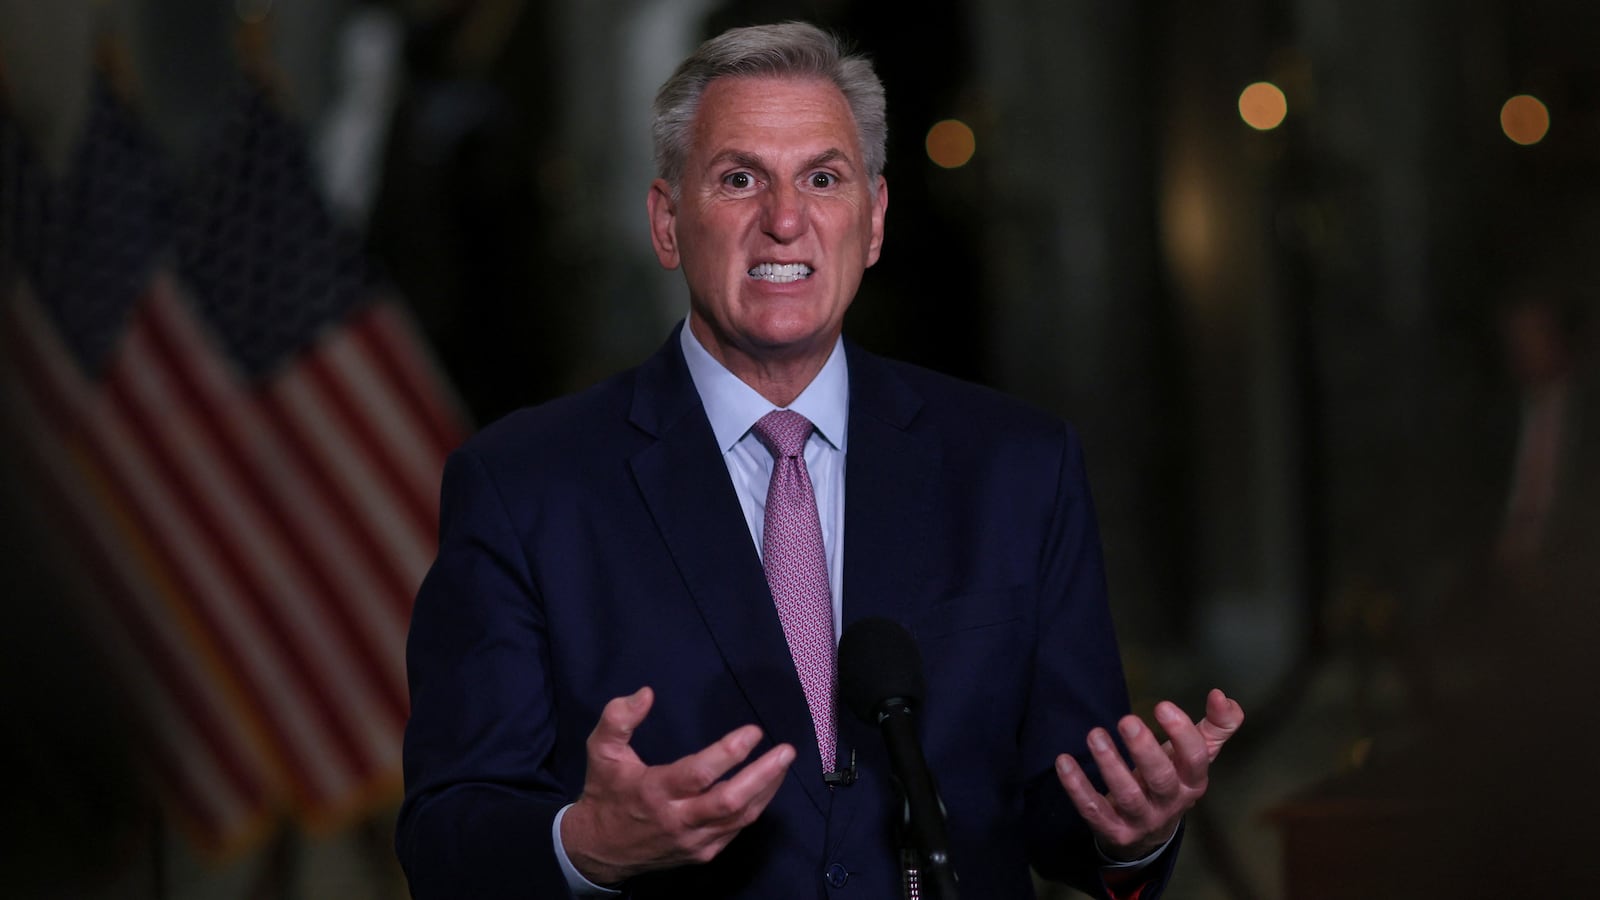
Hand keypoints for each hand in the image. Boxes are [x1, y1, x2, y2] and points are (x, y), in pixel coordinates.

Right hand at [560, 687, 795, 884]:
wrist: (599, 850)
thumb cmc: (605, 794)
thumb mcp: (600, 752)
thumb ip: (618, 719)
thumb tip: (646, 693)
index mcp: (654, 792)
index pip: (699, 774)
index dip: (729, 752)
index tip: (753, 731)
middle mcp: (677, 820)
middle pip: (730, 801)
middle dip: (763, 775)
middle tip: (786, 751)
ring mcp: (693, 840)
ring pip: (740, 818)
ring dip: (766, 789)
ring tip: (783, 763)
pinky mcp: (702, 853)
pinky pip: (736, 830)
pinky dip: (754, 807)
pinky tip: (766, 786)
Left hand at [1054, 688, 1243, 860]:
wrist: (1149, 833)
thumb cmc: (1172, 780)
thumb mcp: (1196, 756)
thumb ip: (1216, 726)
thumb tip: (1222, 696)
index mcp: (1193, 782)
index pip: (1196, 759)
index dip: (1182, 733)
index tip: (1162, 705)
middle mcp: (1171, 803)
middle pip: (1161, 779)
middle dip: (1144, 750)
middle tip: (1127, 720)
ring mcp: (1142, 820)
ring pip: (1127, 796)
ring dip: (1110, 765)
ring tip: (1095, 735)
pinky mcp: (1114, 830)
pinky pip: (1093, 810)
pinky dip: (1077, 787)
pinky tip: (1065, 761)